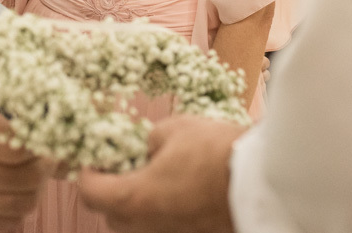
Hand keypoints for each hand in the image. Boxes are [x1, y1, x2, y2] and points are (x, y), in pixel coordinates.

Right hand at [0, 102, 51, 229]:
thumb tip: (24, 127)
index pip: (22, 141)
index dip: (40, 136)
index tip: (44, 131)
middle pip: (32, 175)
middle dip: (45, 162)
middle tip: (45, 152)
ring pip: (26, 201)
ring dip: (35, 186)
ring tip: (30, 172)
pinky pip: (9, 221)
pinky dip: (19, 208)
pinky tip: (13, 192)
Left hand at [78, 115, 246, 232]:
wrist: (264, 182)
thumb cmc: (215, 152)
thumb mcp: (173, 129)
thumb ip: (149, 140)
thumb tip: (147, 147)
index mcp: (132, 199)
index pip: (88, 191)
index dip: (87, 170)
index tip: (96, 157)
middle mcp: (146, 228)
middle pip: (112, 214)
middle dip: (113, 189)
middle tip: (125, 165)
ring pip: (139, 225)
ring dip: (140, 203)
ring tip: (157, 176)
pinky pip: (166, 227)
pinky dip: (165, 211)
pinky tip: (181, 189)